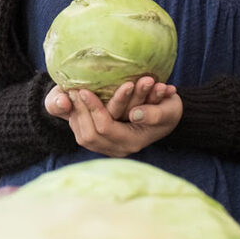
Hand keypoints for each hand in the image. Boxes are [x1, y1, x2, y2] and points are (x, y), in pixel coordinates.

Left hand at [44, 80, 181, 157]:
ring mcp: (111, 148)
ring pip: (83, 137)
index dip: (94, 109)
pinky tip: (73, 104)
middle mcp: (120, 148)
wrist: (170, 118)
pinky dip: (76, 119)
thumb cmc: (170, 110)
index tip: (84, 90)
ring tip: (69, 94)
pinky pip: (83, 135)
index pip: (106, 128)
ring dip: (75, 115)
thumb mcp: (169, 110)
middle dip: (80, 111)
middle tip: (72, 90)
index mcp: (133, 141)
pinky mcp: (104, 143)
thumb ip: (154, 113)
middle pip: (90, 135)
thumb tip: (134, 114)